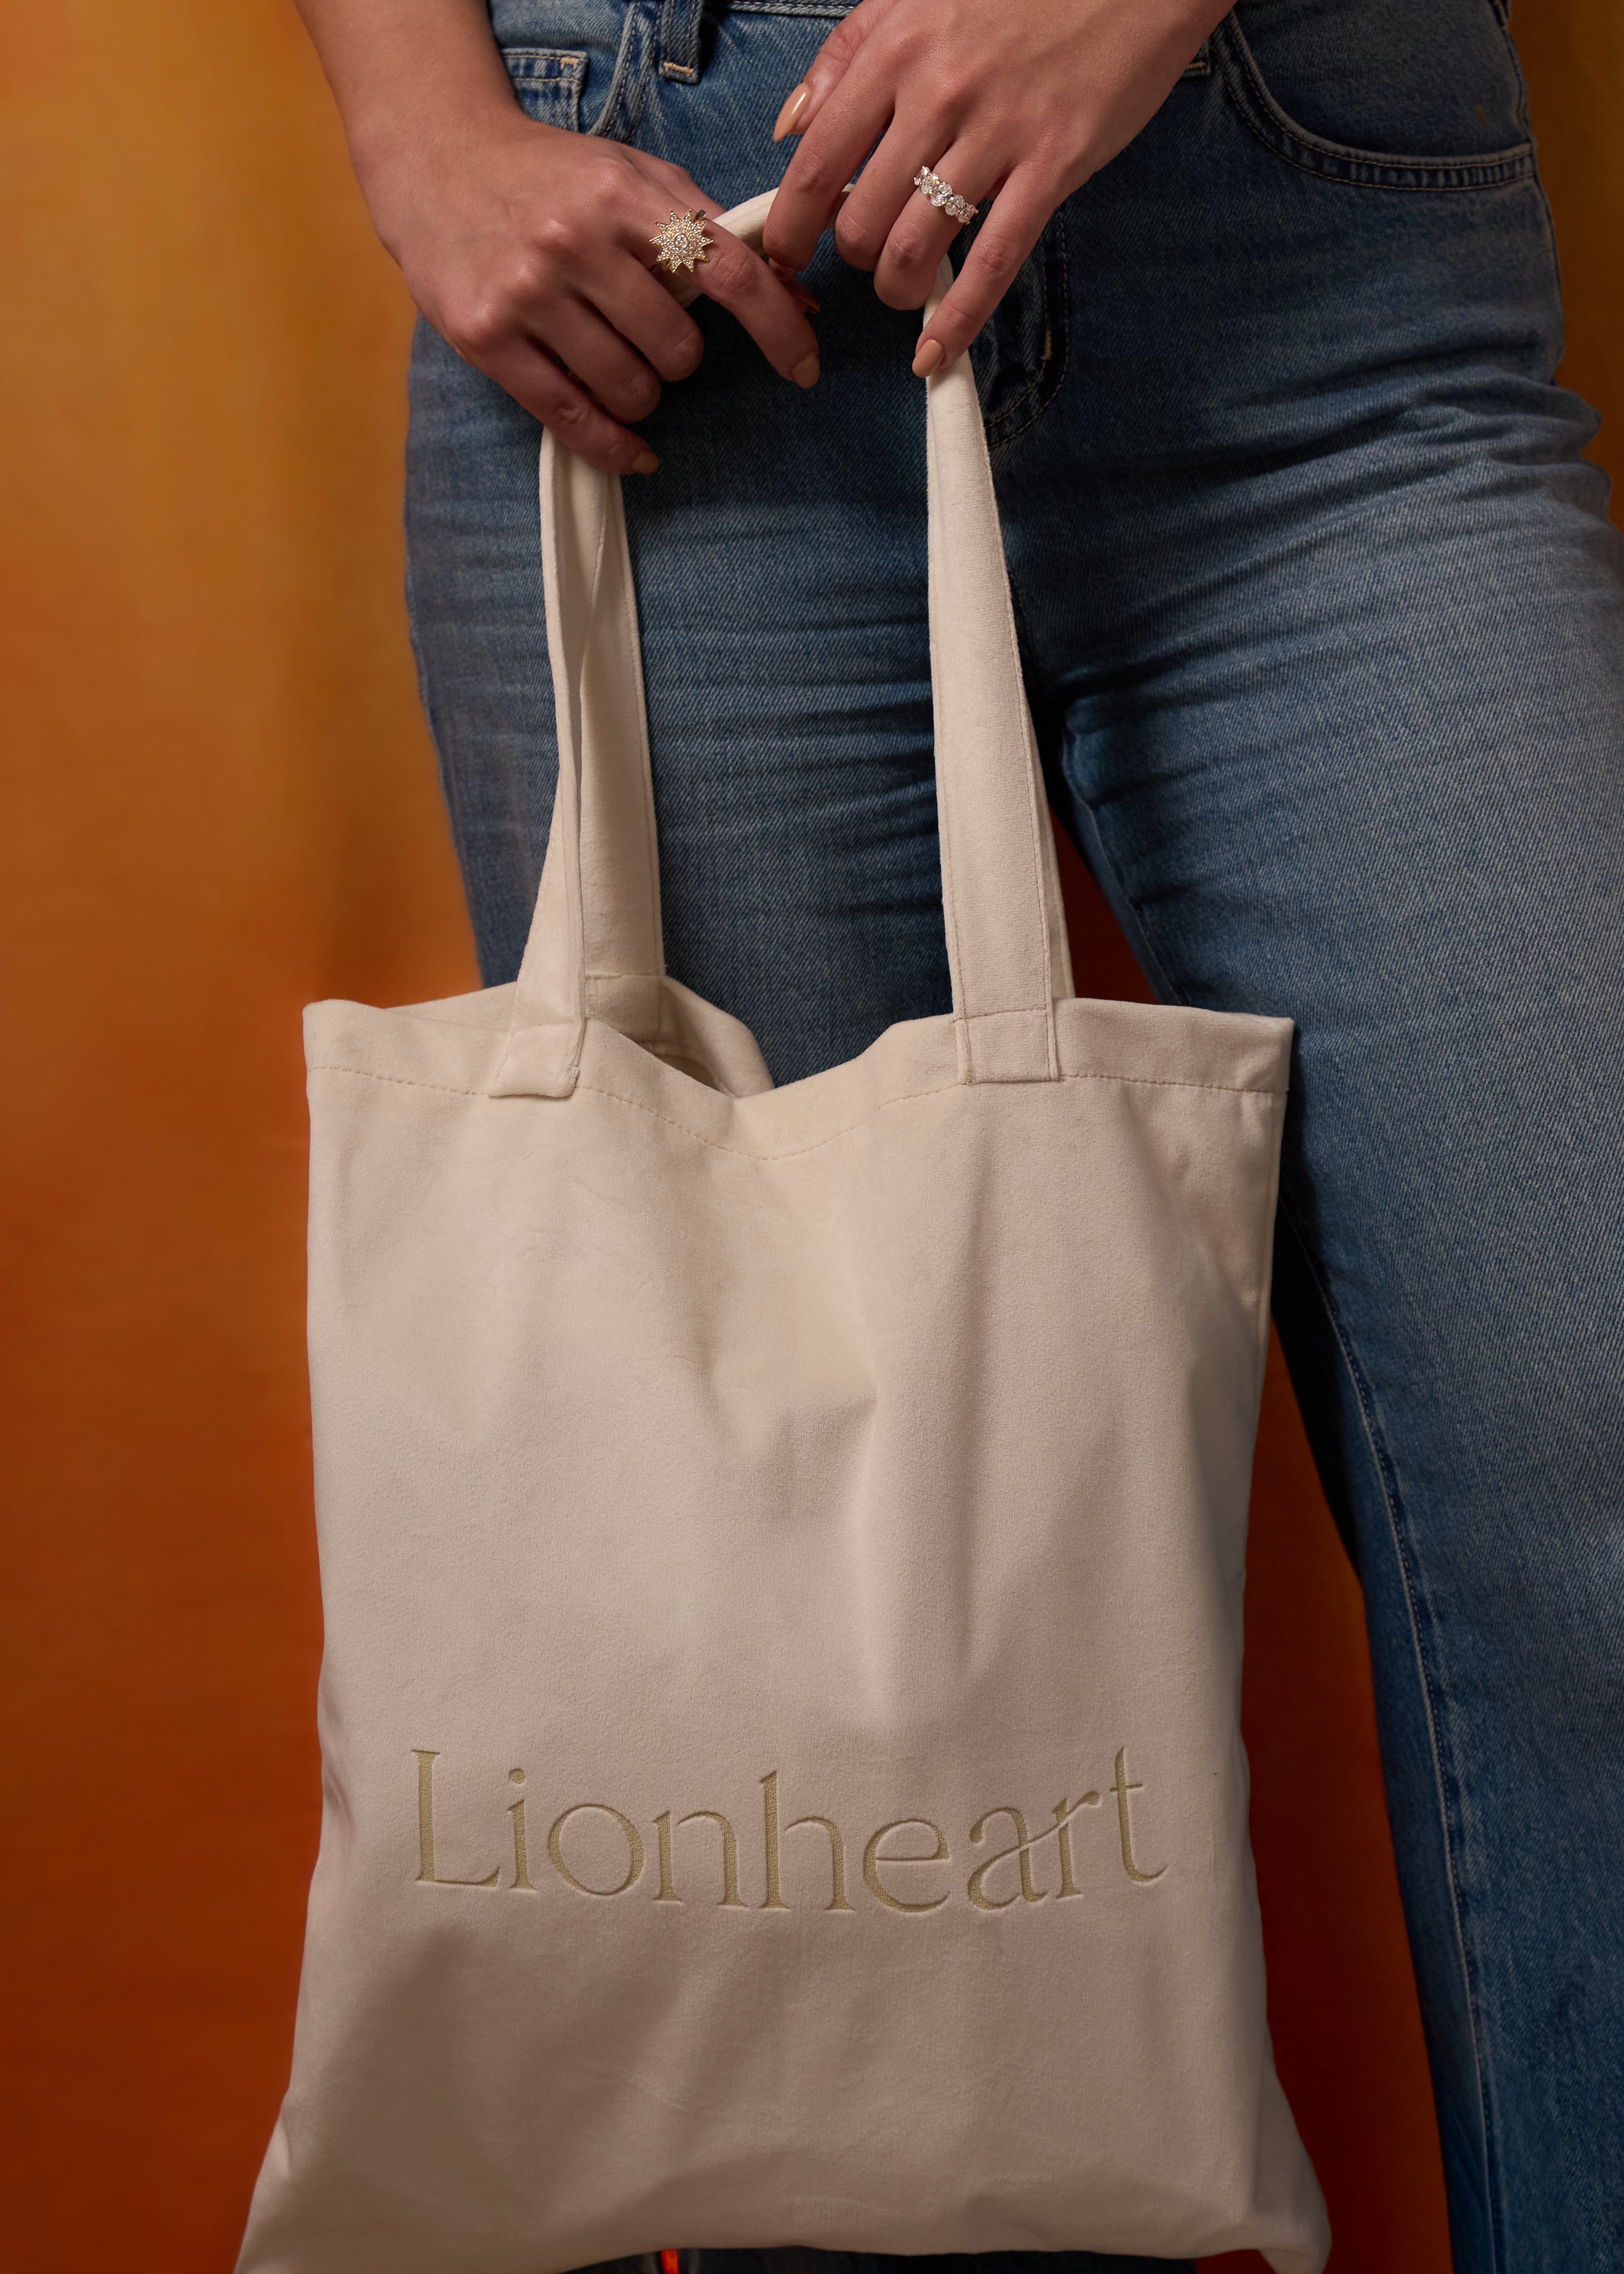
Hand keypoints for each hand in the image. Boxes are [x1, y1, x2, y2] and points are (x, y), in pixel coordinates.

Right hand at [363, 106, 821, 473]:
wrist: (437, 161)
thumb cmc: (554, 177)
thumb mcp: (634, 177)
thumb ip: (711, 231)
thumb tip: (798, 300)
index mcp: (622, 195)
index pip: (728, 272)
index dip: (779, 327)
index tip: (805, 367)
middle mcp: (574, 242)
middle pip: (678, 350)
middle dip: (680, 357)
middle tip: (651, 335)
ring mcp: (527, 293)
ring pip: (631, 389)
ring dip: (642, 393)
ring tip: (618, 362)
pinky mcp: (488, 338)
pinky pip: (574, 421)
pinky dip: (616, 446)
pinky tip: (635, 451)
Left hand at [762, 0, 1225, 373]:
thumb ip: (845, 57)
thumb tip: (788, 130)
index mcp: (895, 51)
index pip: (813, 166)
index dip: (789, 230)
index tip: (787, 256)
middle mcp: (937, 93)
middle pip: (861, 222)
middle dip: (855, 261)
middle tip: (870, 257)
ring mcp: (998, 133)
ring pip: (916, 249)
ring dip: (898, 290)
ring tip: (904, 286)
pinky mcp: (1053, 166)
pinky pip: (993, 264)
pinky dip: (957, 322)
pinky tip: (933, 354)